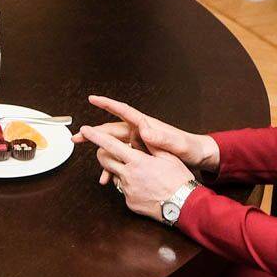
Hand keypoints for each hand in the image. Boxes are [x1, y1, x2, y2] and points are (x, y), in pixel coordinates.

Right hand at [76, 95, 220, 172]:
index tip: (93, 99)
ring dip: (101, 152)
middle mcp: (141, 132)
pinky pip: (123, 159)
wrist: (199, 158)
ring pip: (115, 146)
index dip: (108, 104)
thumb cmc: (190, 148)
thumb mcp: (178, 144)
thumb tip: (145, 130)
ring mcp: (140, 144)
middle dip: (95, 133)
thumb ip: (162, 138)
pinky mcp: (142, 154)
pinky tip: (108, 177)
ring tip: (87, 157)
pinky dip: (115, 167)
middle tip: (78, 137)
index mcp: (147, 125)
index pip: (124, 112)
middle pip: (113, 130)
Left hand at [86, 122, 198, 221]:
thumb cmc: (179, 180)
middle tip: (107, 149)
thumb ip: (151, 143)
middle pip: (105, 160)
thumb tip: (141, 131)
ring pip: (114, 175)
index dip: (95, 136)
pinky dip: (129, 184)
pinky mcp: (129, 202)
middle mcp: (128, 175)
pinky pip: (123, 190)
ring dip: (118, 169)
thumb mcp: (168, 156)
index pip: (110, 145)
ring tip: (136, 170)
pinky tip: (143, 185)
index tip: (85, 130)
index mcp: (137, 161)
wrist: (184, 206)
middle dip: (102, 152)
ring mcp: (127, 190)